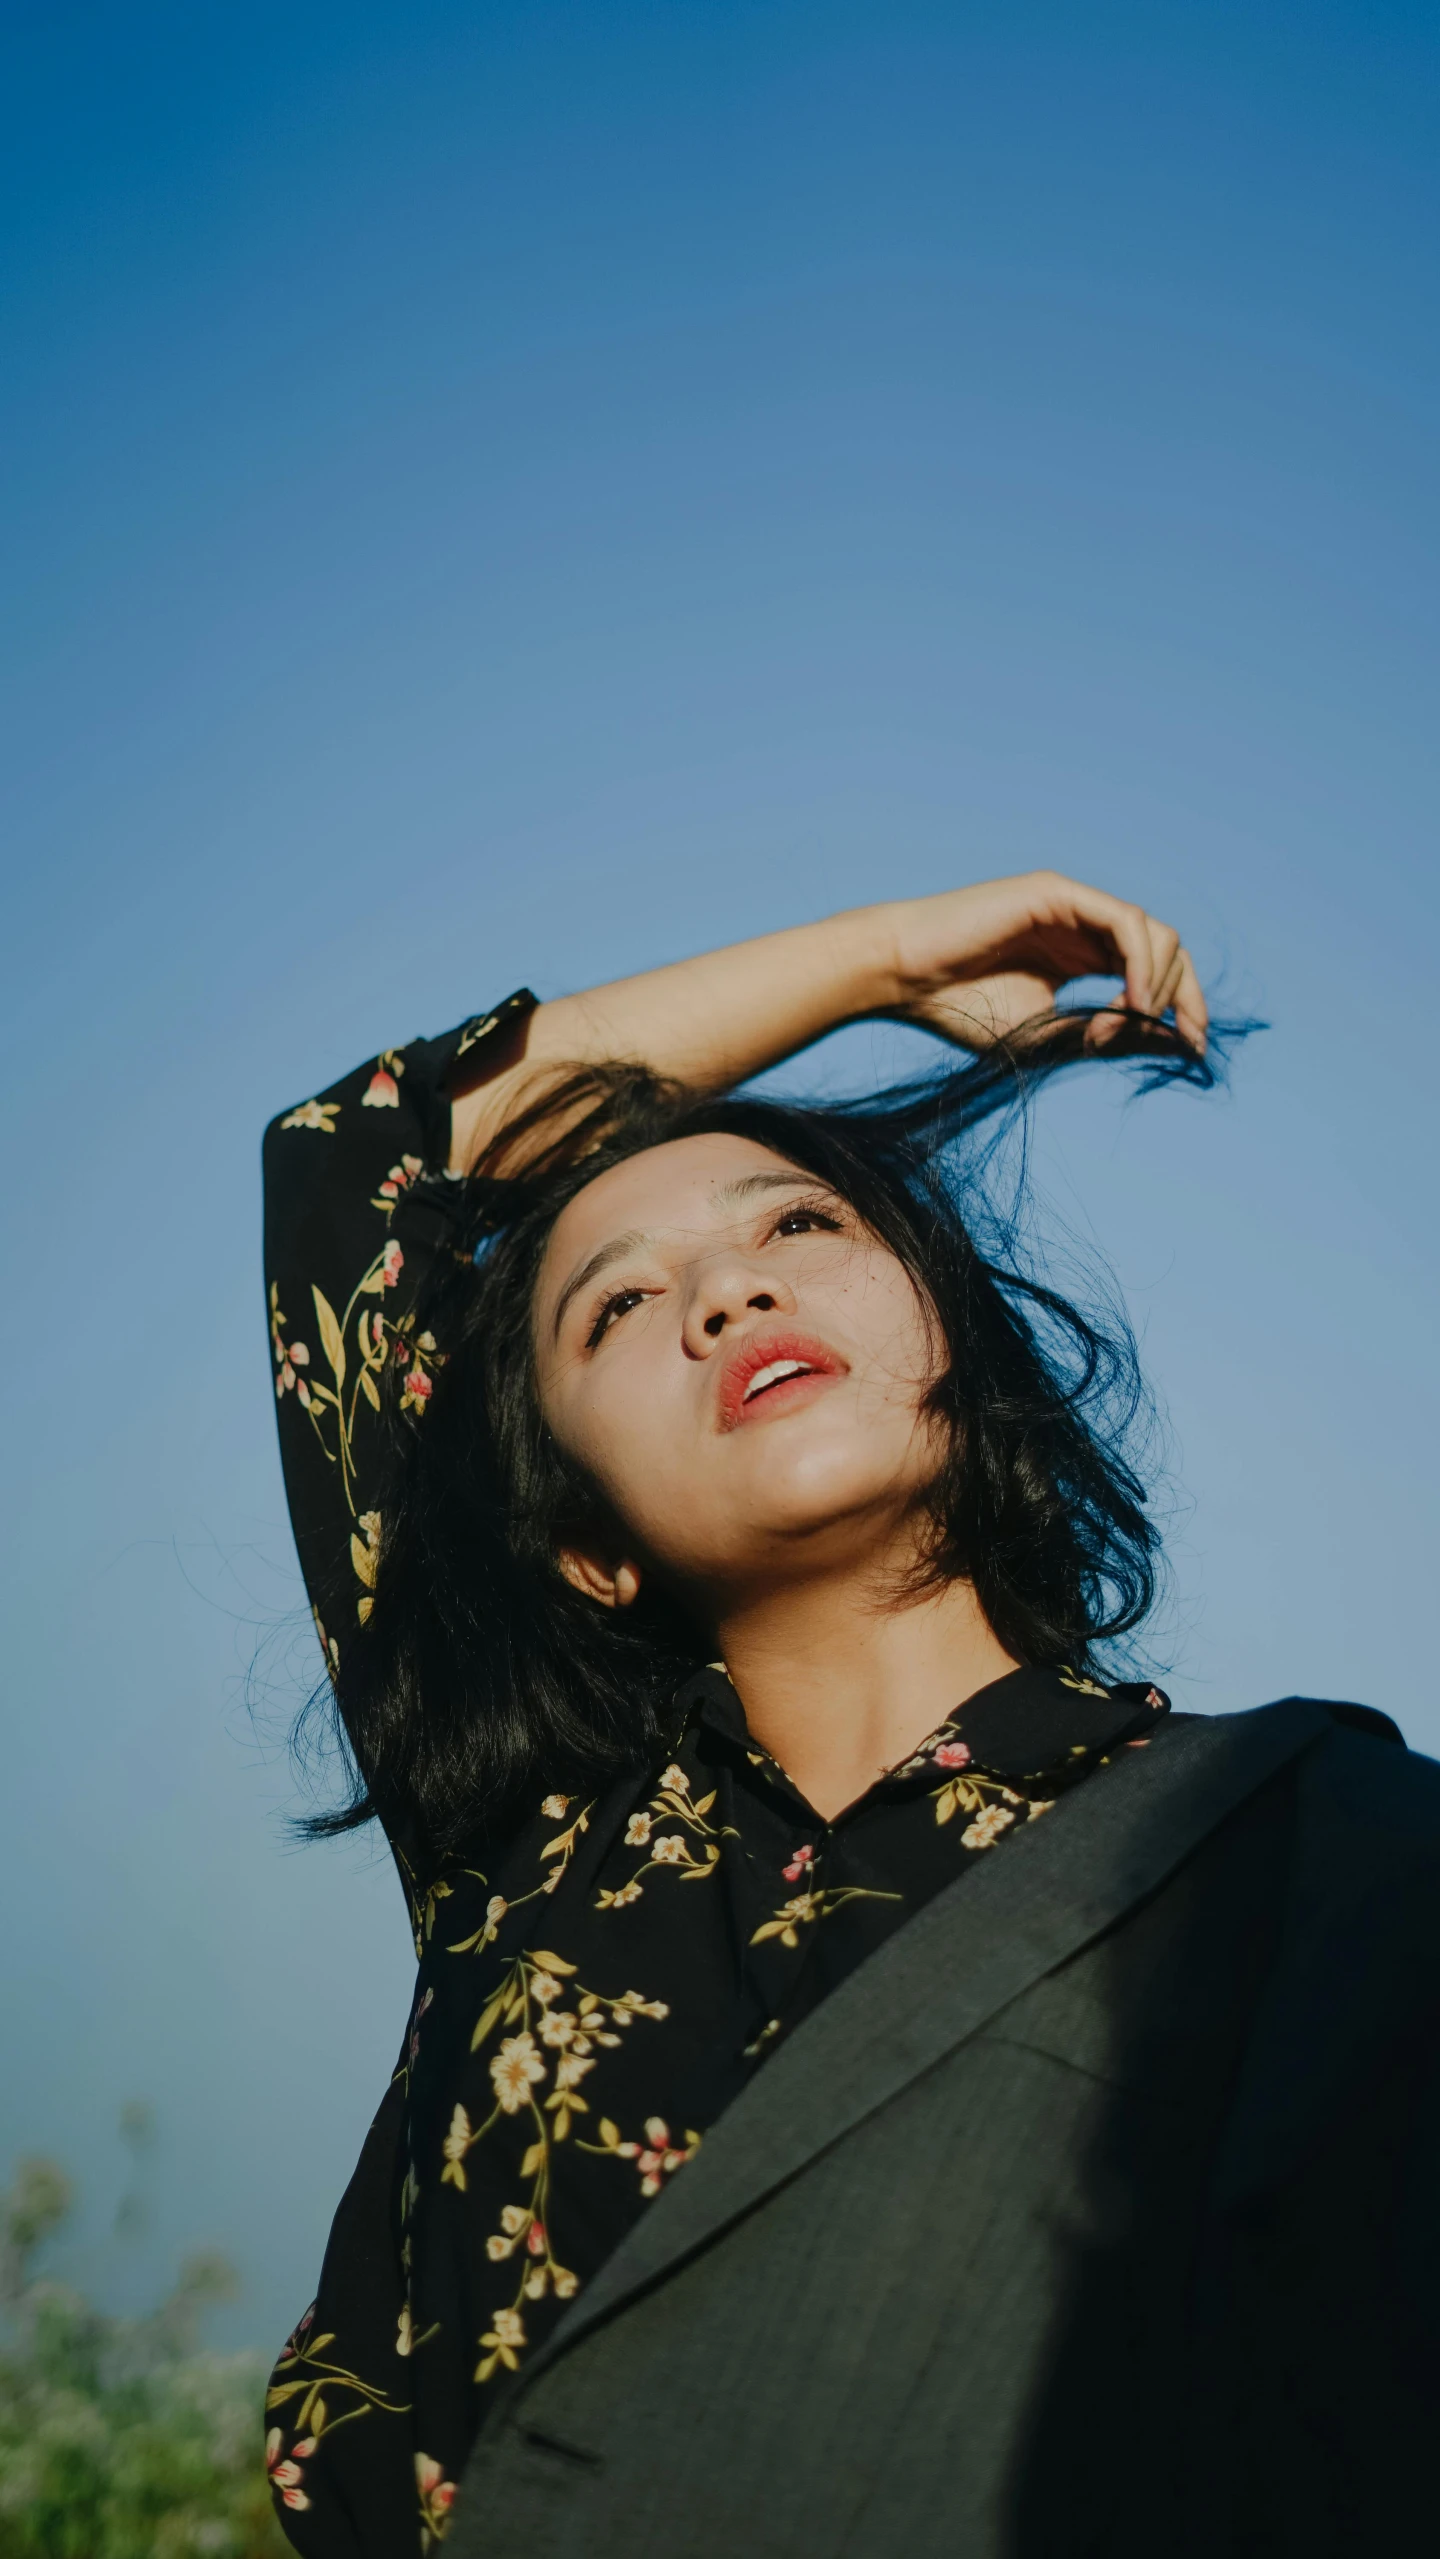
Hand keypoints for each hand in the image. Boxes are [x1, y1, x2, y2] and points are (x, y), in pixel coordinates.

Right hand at [885, 873, 1207, 1054]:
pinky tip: (1132, 999)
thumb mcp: (1046, 1036)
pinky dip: (1142, 962)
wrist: (900, 979)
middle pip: (1170, 951)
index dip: (1183, 1009)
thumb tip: (1171, 1044)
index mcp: (1081, 957)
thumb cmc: (957, 1009)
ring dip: (1163, 983)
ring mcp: (1073, 905)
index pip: (1156, 973)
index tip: (1194, 1051)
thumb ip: (1105, 1035)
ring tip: (1135, 1020)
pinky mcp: (1058, 893)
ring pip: (1157, 933)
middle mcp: (1084, 926)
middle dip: (1184, 998)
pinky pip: (1126, 922)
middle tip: (1161, 1041)